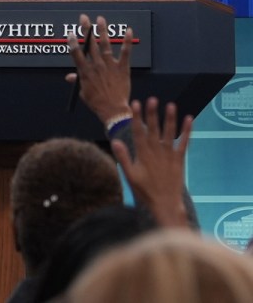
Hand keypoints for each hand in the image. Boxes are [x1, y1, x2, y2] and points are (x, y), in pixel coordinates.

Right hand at [66, 14, 131, 124]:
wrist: (114, 110)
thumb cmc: (97, 102)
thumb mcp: (83, 92)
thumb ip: (77, 81)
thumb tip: (69, 77)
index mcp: (85, 71)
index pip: (76, 53)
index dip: (72, 42)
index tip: (70, 33)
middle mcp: (97, 65)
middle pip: (89, 44)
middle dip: (86, 29)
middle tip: (83, 18)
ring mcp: (110, 65)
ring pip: (105, 44)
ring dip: (102, 30)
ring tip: (100, 19)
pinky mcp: (122, 68)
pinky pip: (125, 52)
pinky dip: (127, 41)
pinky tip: (129, 31)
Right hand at [111, 98, 192, 227]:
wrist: (165, 203)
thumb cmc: (145, 190)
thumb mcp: (130, 175)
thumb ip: (123, 157)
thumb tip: (115, 141)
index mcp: (143, 154)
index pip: (139, 131)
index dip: (137, 117)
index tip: (136, 104)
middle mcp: (157, 151)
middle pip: (154, 129)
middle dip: (152, 114)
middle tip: (152, 99)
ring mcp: (169, 155)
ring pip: (170, 133)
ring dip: (170, 119)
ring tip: (171, 105)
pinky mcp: (180, 159)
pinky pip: (184, 142)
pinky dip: (187, 131)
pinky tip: (189, 119)